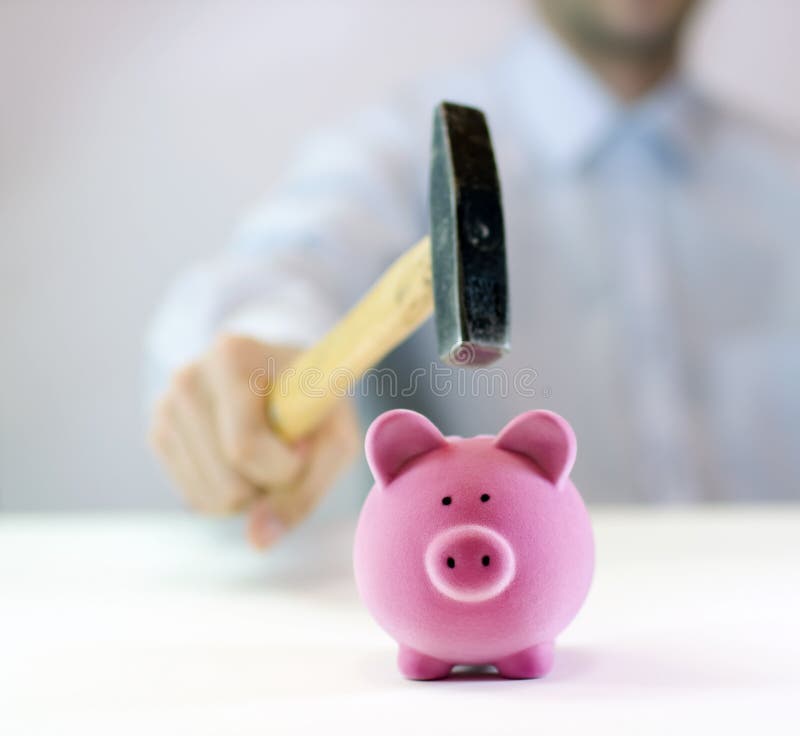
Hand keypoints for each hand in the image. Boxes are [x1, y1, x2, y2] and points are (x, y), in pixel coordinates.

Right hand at [148, 335, 359, 547]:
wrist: (283, 374)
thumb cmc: (315, 403)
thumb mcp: (336, 435)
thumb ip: (309, 487)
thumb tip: (257, 540)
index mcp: (232, 357)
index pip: (246, 449)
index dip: (287, 470)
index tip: (307, 448)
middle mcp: (187, 379)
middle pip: (229, 484)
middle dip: (271, 486)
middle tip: (290, 452)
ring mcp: (166, 408)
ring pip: (212, 499)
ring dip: (253, 493)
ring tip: (268, 453)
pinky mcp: (159, 435)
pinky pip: (197, 500)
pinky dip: (231, 495)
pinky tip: (245, 461)